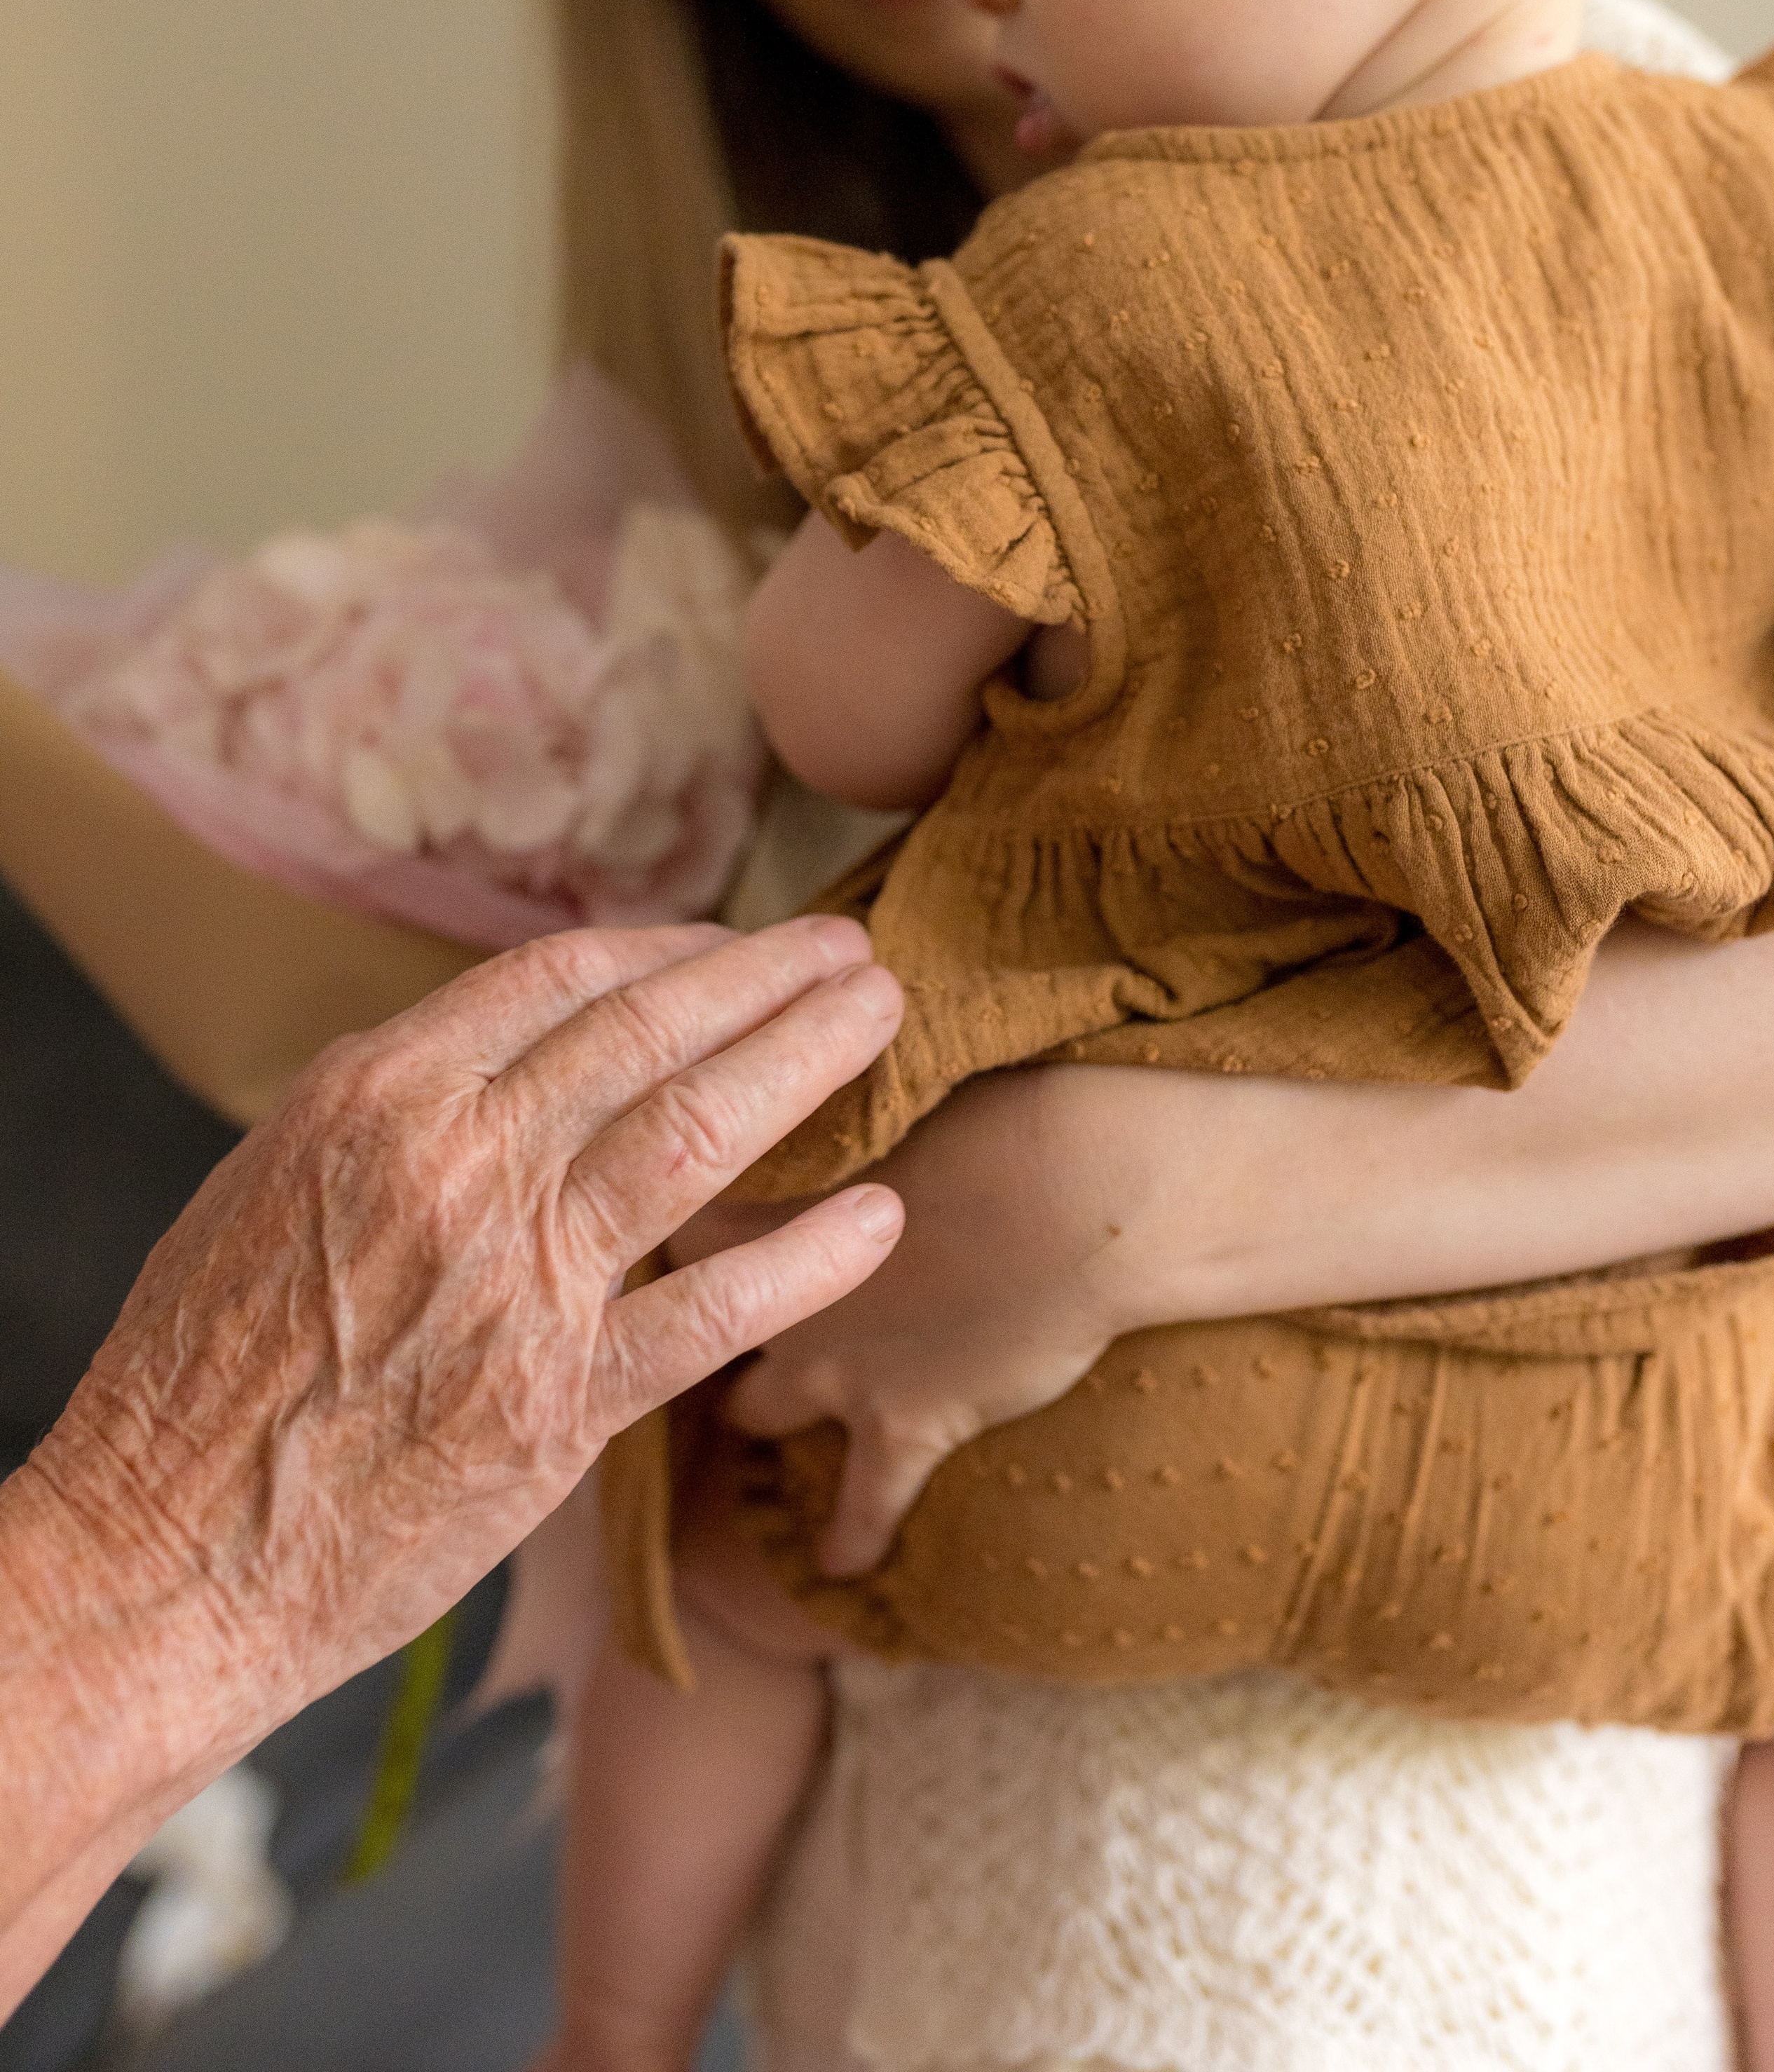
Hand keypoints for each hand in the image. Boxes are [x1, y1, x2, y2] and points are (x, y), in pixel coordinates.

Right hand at [0, 916, 904, 2000]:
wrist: (167, 1551)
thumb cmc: (205, 1372)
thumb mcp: (275, 1182)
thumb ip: (396, 1109)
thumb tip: (496, 1056)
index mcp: (378, 1093)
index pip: (564, 977)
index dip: (674, 948)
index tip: (740, 944)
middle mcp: (456, 1161)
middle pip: (652, 1029)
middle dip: (770, 976)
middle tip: (858, 945)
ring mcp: (516, 1281)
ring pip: (699, 1132)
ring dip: (808, 1060)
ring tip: (883, 1017)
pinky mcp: (560, 1406)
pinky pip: (717, 1311)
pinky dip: (811, 1257)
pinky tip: (882, 1218)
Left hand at [674, 1066, 1121, 1575]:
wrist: (1082, 1184)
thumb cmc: (999, 1094)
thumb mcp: (893, 1062)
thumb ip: (828, 1067)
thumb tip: (808, 1015)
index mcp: (758, 1191)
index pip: (662, 1195)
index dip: (653, 1189)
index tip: (653, 1183)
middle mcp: (773, 1287)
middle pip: (688, 1302)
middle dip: (677, 1303)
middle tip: (675, 1296)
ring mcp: (836, 1367)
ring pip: (756, 1404)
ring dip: (754, 1403)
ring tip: (746, 1410)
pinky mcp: (907, 1426)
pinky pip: (864, 1504)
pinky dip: (851, 1533)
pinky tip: (840, 1561)